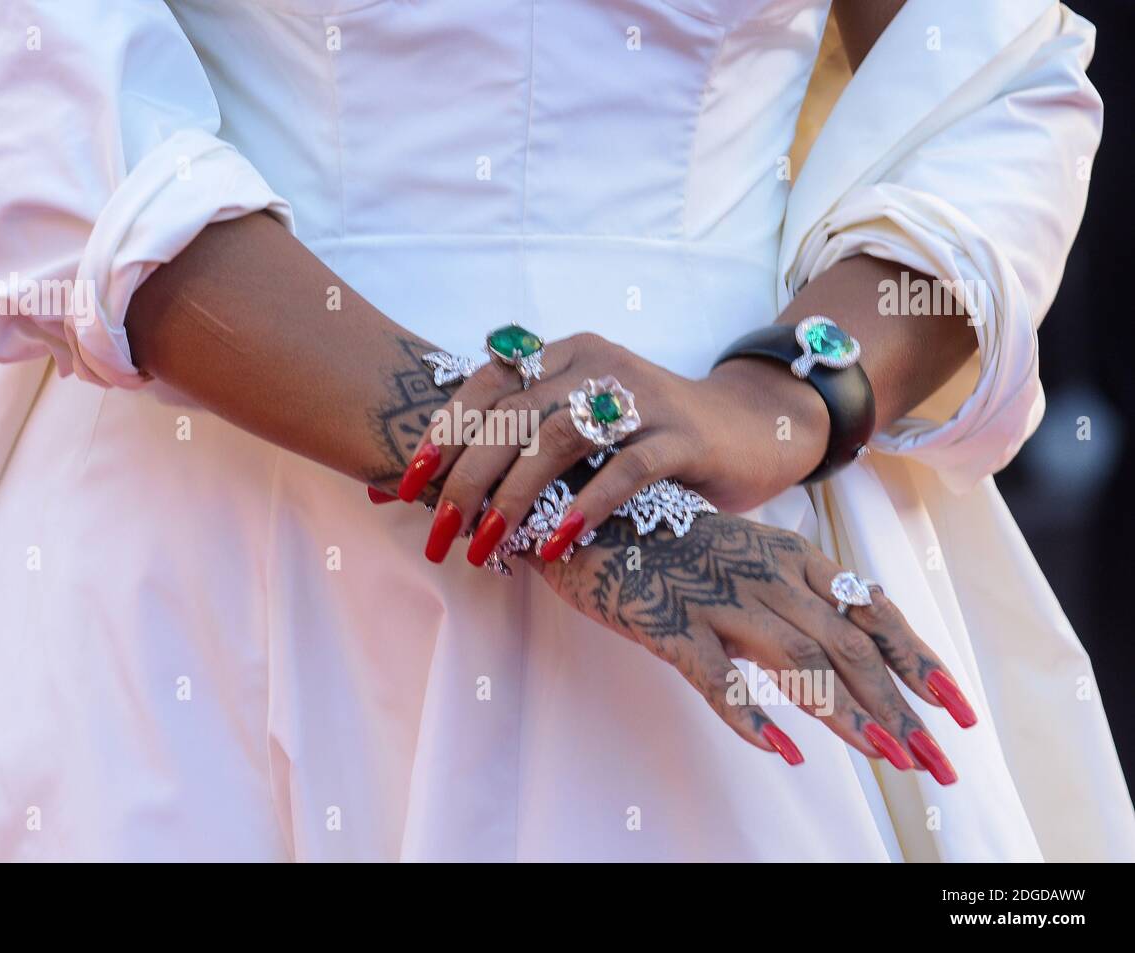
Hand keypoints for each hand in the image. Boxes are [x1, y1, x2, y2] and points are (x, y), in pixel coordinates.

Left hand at [396, 331, 831, 564]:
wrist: (748, 430)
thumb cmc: (646, 439)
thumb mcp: (579, 428)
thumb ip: (520, 442)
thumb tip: (429, 485)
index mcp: (562, 355)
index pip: (485, 385)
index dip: (438, 434)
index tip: (399, 486)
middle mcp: (596, 364)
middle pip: (511, 416)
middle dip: (463, 478)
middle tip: (436, 533)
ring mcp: (641, 397)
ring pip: (558, 439)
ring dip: (513, 497)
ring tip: (485, 545)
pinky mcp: (681, 436)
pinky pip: (625, 470)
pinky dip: (583, 507)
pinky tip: (553, 544)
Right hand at [525, 512, 976, 780]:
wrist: (586, 514)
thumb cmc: (669, 543)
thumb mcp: (746, 555)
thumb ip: (796, 590)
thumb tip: (852, 639)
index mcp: (791, 555)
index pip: (874, 612)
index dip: (920, 664)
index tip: (959, 713)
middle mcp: (765, 574)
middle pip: (848, 644)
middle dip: (899, 707)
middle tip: (935, 764)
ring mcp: (717, 597)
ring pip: (798, 659)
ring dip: (848, 713)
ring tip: (886, 760)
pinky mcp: (668, 623)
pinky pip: (715, 675)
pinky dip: (750, 715)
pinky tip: (781, 751)